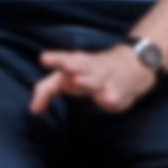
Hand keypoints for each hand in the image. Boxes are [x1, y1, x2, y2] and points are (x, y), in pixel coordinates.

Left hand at [31, 45, 152, 120]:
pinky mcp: (118, 94)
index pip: (65, 59)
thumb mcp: (68, 76)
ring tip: (78, 81)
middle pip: (81, 65)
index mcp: (77, 62)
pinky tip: (108, 101)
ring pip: (96, 80)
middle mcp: (91, 68)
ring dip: (88, 81)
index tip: (44, 58)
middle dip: (72, 65)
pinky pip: (114, 96)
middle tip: (65, 66)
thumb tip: (33, 109)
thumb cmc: (92, 72)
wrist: (133, 65)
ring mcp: (106, 80)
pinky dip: (111, 98)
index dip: (56, 59)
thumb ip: (48, 90)